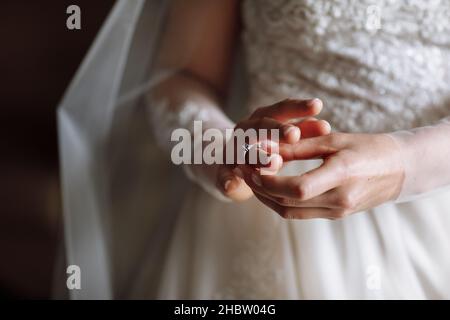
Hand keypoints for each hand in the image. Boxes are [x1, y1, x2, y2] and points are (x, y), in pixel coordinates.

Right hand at [214, 98, 329, 200]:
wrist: (231, 162)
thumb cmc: (266, 148)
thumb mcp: (285, 139)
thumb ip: (303, 134)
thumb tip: (327, 127)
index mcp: (264, 118)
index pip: (282, 109)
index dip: (299, 109)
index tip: (318, 108)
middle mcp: (247, 129)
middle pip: (262, 125)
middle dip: (278, 130)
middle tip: (294, 135)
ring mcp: (233, 149)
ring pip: (244, 149)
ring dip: (258, 155)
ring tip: (275, 162)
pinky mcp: (222, 169)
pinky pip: (223, 174)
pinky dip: (227, 179)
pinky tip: (232, 183)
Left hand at [241, 133, 404, 217]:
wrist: (399, 170)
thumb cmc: (368, 148)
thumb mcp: (333, 140)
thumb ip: (299, 147)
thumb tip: (266, 149)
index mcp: (341, 175)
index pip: (296, 189)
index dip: (269, 181)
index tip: (253, 167)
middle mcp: (339, 200)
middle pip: (288, 203)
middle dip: (261, 189)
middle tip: (246, 171)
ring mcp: (337, 211)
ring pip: (290, 212)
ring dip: (267, 198)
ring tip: (254, 179)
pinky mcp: (335, 215)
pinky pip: (300, 213)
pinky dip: (281, 202)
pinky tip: (272, 187)